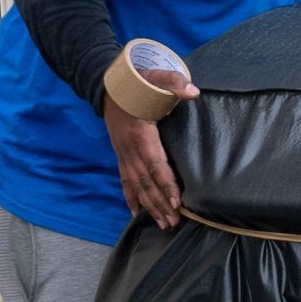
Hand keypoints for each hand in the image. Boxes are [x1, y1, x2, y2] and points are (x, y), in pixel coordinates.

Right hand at [104, 69, 199, 227]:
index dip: (166, 184)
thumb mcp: (156, 77)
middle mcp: (129, 148)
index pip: (156, 164)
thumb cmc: (137, 83)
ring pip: (136, 185)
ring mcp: (123, 153)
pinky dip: (130, 197)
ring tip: (163, 224)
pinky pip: (125, 180)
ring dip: (149, 206)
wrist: (107, 86)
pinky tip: (136, 213)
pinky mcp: (120, 155)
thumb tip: (193, 92)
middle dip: (160, 203)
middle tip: (174, 222)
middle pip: (146, 182)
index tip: (177, 202)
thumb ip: (174, 82)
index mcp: (141, 133)